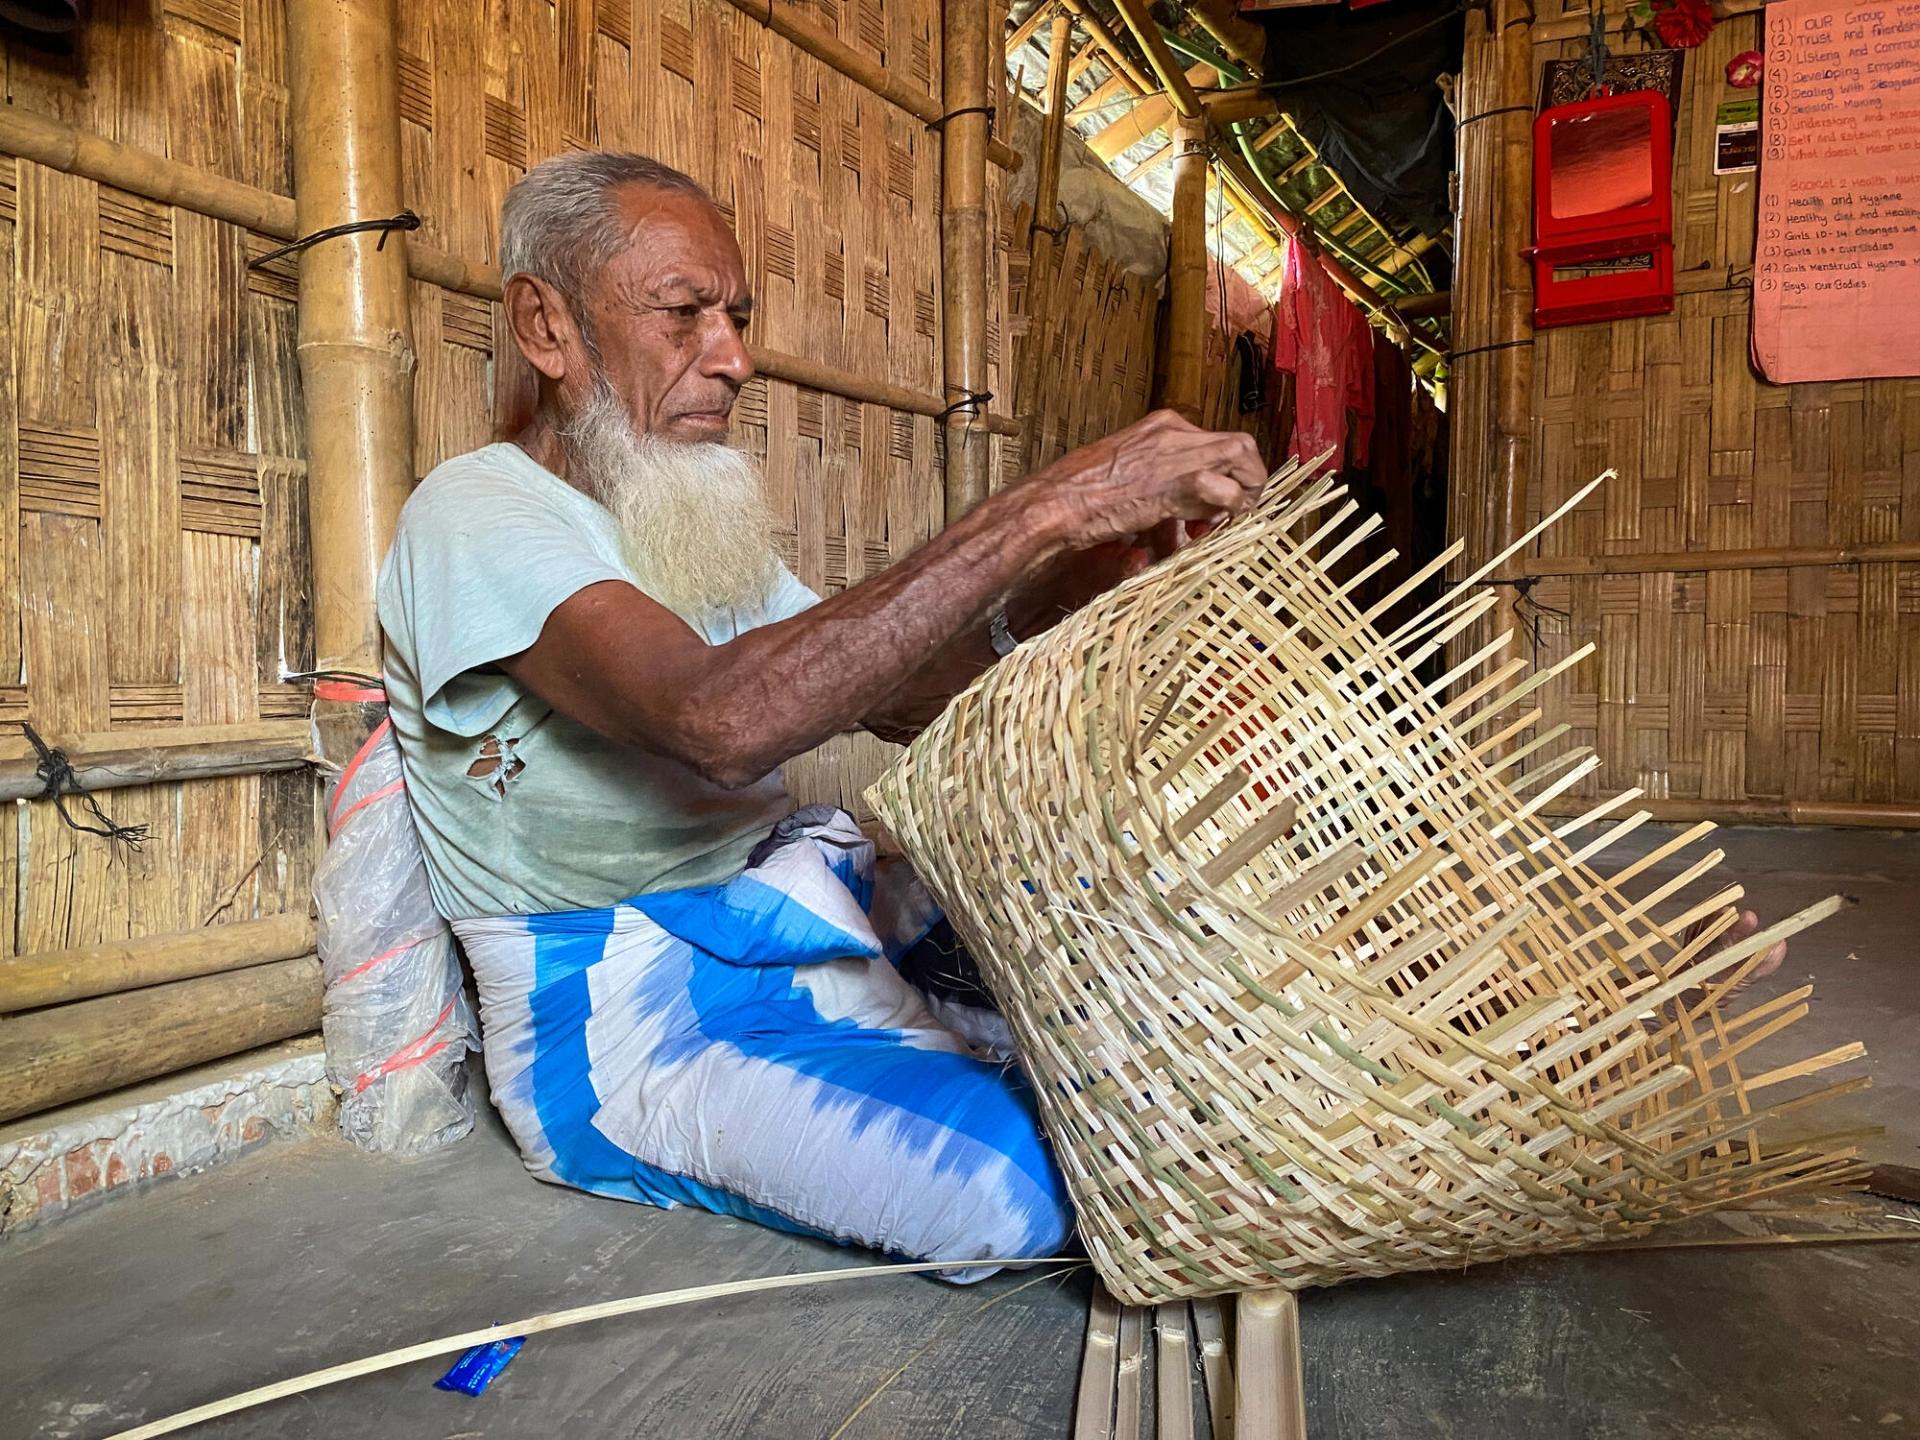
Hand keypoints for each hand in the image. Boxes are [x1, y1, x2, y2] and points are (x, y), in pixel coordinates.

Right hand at [1020, 410, 1266, 554]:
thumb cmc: (1080, 492)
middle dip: (1248, 477)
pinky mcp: (1181, 481)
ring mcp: (1179, 453)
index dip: (1222, 473)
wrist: (1059, 501)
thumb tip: (1185, 501)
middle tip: (1235, 509)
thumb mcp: (1127, 471)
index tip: (1211, 504)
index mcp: (1161, 424)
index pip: (1213, 440)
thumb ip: (1160, 477)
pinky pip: (1227, 491)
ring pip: (1242, 457)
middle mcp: (1175, 431)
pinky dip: (1230, 510)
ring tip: (1229, 519)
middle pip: (1239, 443)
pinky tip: (1208, 527)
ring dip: (1245, 491)